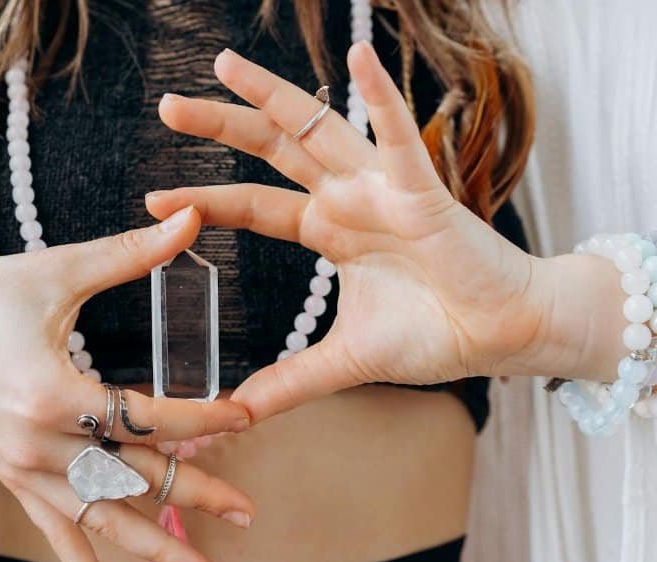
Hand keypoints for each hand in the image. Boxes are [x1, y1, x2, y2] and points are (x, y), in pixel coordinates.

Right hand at [0, 206, 255, 561]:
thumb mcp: (54, 272)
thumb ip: (128, 254)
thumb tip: (191, 219)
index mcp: (53, 394)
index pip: (146, 419)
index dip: (202, 420)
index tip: (245, 416)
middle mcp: (39, 446)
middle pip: (132, 478)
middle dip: (194, 496)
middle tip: (246, 513)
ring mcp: (23, 472)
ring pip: (99, 519)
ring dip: (151, 546)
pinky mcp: (11, 480)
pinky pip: (53, 532)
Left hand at [147, 44, 603, 421]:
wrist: (505, 335)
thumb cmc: (437, 334)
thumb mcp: (346, 361)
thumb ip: (290, 381)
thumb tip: (237, 412)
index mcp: (329, 230)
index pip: (253, 206)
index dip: (205, 201)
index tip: (152, 199)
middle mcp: (348, 199)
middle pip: (271, 150)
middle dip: (220, 126)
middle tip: (167, 107)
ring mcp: (382, 189)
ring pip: (317, 128)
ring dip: (271, 94)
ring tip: (224, 63)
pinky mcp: (423, 193)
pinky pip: (398, 138)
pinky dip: (380, 96)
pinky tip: (358, 55)